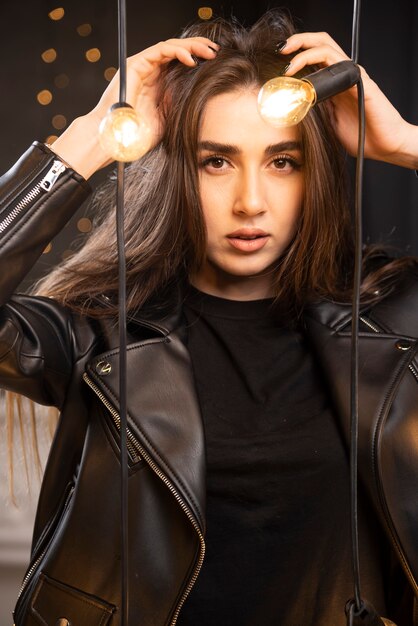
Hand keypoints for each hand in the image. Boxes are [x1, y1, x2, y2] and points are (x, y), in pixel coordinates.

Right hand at [51, 37, 219, 178]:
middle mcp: (150, 73)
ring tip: (208, 52)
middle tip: (216, 51)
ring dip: (191, 46)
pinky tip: (191, 59)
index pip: (180, 65)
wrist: (117, 139)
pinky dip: (177, 51)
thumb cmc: (137, 135)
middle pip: (177, 52)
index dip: (199, 60)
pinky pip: (160, 51)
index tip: (216, 63)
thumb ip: (177, 108)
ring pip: (170, 47)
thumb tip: (198, 99)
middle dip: (198, 48)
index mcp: (158, 85)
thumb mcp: (167, 122)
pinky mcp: (136, 64)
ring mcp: (142, 67)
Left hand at [280, 32, 417, 168]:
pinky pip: (343, 67)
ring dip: (306, 51)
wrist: (383, 145)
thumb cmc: (360, 134)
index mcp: (334, 83)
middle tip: (281, 50)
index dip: (296, 53)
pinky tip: (310, 78)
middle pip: (320, 43)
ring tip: (289, 65)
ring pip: (328, 49)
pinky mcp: (362, 84)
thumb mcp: (327, 122)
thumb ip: (313, 110)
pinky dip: (324, 66)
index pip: (314, 56)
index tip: (277, 62)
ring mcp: (353, 77)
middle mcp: (343, 75)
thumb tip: (290, 106)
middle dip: (298, 42)